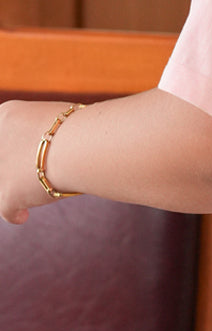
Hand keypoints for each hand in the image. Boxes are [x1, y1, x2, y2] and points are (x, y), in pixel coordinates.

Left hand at [0, 100, 71, 225]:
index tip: (27, 154)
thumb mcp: (64, 117)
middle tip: (28, 172)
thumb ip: (54, 127)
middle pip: (4, 159)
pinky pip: (7, 209)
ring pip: (2, 182)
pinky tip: (23, 215)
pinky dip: (15, 213)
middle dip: (12, 166)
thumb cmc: (85, 126)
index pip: (4, 134)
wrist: (83, 145)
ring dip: (14, 187)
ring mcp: (2, 168)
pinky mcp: (9, 194)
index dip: (12, 146)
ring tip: (27, 192)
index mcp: (7, 115)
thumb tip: (66, 136)